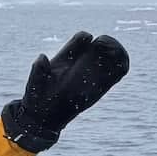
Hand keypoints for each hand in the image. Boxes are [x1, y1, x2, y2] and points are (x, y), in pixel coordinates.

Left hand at [1, 31, 128, 151]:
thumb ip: (38, 70)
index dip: (84, 38)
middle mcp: (81, 64)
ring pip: (109, 58)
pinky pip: (116, 73)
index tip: (89, 39)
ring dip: (116, 52)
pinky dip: (121, 65)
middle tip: (105, 44)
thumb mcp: (35, 83)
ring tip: (115, 53)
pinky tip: (120, 64)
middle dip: (106, 42)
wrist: (44, 117)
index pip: (80, 40)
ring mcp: (91, 74)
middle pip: (98, 46)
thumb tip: (42, 57)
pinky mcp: (100, 86)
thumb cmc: (37, 99)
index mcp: (65, 58)